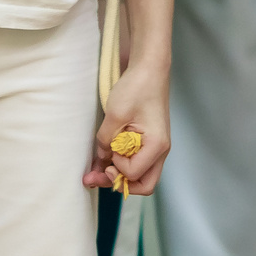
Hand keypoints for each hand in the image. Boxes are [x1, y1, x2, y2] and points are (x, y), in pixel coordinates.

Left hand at [87, 60, 169, 195]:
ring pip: (140, 175)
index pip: (134, 173)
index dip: (117, 167)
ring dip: (118, 176)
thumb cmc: (137, 88)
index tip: (109, 151)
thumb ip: (105, 140)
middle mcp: (161, 151)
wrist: (149, 70)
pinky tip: (105, 158)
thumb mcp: (115, 114)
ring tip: (95, 171)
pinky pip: (137, 161)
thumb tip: (101, 157)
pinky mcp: (149, 141)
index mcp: (157, 145)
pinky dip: (121, 164)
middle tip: (95, 177)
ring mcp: (156, 147)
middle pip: (144, 184)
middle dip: (118, 183)